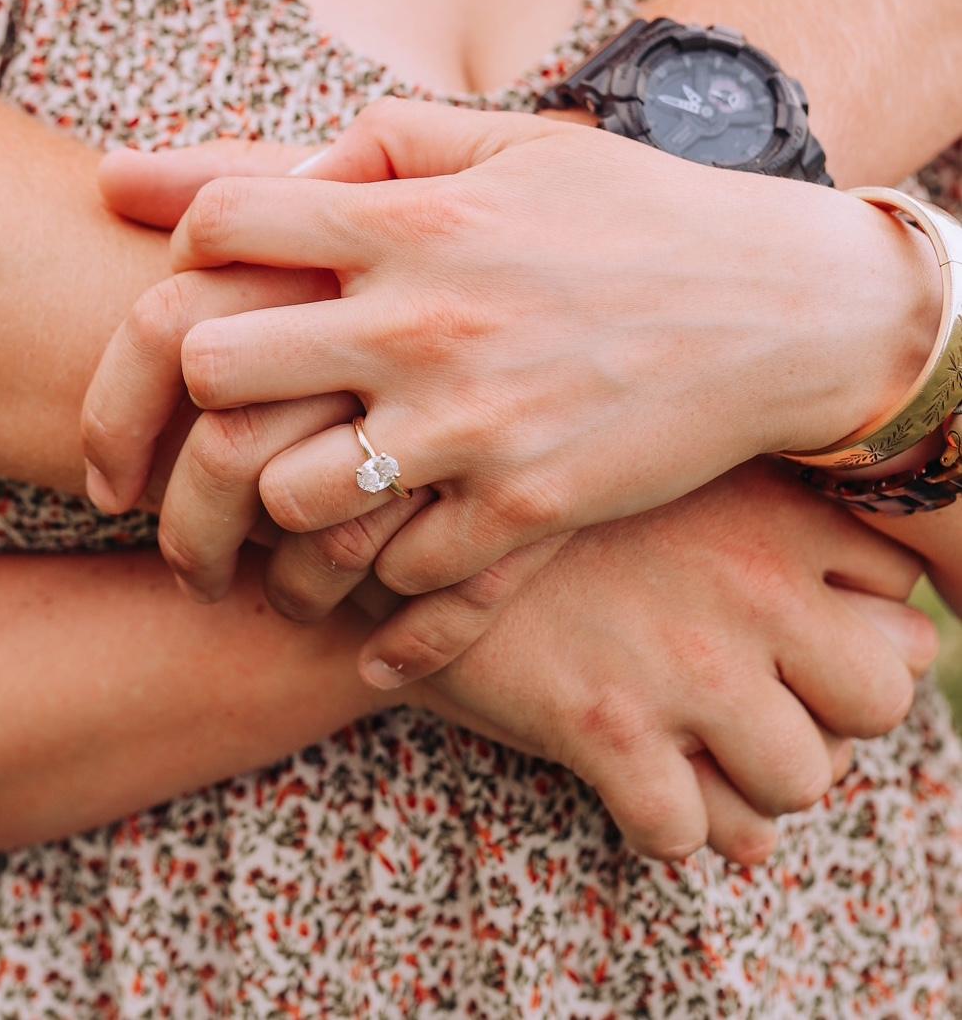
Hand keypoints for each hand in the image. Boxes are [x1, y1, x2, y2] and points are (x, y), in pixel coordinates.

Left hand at [90, 98, 937, 604]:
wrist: (781, 310)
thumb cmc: (631, 215)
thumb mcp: (512, 146)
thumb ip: (378, 142)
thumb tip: (272, 163)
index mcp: (413, 223)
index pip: (221, 223)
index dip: (186, 250)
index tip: (207, 284)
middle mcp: (424, 323)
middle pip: (214, 367)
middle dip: (192, 399)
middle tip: (202, 429)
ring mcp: (472, 428)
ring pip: (287, 497)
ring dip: (273, 508)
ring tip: (287, 509)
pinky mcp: (525, 512)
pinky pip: (396, 576)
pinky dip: (374, 583)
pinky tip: (377, 571)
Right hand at [407, 462, 937, 863]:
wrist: (394, 518)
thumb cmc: (527, 491)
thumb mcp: (647, 464)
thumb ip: (756, 506)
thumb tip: (856, 585)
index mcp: (763, 509)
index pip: (901, 590)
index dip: (865, 623)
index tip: (807, 631)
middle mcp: (746, 586)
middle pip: (879, 693)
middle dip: (830, 711)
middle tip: (759, 698)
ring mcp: (683, 665)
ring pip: (800, 779)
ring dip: (750, 779)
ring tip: (693, 750)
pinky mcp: (605, 729)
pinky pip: (691, 831)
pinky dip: (667, 824)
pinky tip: (626, 782)